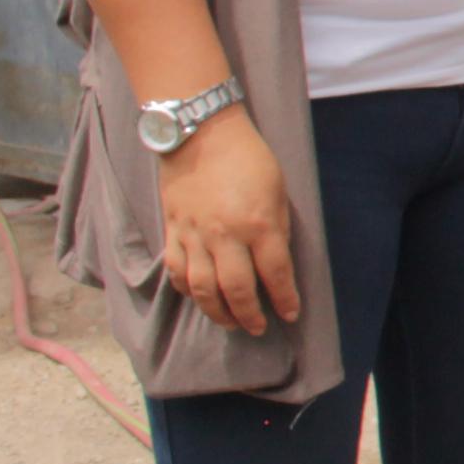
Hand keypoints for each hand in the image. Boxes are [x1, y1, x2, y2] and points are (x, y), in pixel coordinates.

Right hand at [158, 107, 298, 336]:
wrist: (201, 135)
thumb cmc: (249, 159)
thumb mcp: (279, 191)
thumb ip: (278, 229)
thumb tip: (276, 264)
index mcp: (260, 224)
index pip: (276, 273)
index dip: (285, 299)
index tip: (291, 315)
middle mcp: (226, 236)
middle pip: (238, 290)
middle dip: (250, 315)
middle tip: (259, 328)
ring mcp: (194, 236)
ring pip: (203, 289)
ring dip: (218, 312)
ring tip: (231, 323)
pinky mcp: (172, 232)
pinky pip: (177, 272)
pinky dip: (187, 291)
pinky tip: (199, 298)